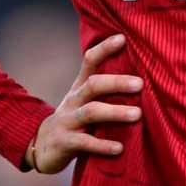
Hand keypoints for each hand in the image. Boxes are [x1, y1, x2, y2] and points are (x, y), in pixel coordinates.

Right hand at [30, 34, 142, 173]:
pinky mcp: (65, 142)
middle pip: (93, 84)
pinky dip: (102, 145)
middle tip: (140, 84)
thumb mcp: (85, 101)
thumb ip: (106, 91)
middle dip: (117, 82)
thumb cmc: (75, 120)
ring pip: (91, 111)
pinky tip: (119, 148)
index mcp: (80, 87)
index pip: (90, 61)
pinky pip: (85, 142)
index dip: (104, 48)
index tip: (122, 38)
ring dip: (115, 112)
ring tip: (137, 114)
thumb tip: (144, 79)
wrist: (41, 145)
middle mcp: (73, 100)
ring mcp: (67, 120)